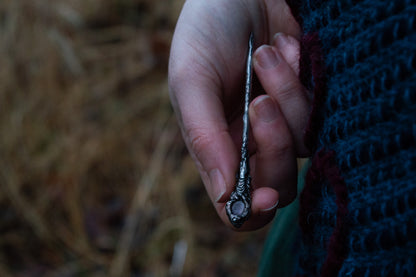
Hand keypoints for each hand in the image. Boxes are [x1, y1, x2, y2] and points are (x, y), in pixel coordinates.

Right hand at [169, 0, 309, 229]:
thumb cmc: (207, 30)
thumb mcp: (191, 80)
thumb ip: (203, 137)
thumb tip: (225, 195)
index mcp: (216, 146)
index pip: (236, 203)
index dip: (250, 211)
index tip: (263, 197)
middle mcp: (250, 143)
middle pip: (278, 184)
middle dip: (274, 145)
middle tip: (259, 102)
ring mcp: (283, 124)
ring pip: (303, 147)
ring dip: (285, 97)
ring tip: (265, 54)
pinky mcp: (309, 102)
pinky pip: (321, 112)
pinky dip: (300, 78)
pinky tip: (285, 47)